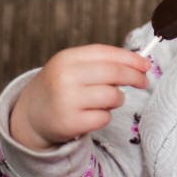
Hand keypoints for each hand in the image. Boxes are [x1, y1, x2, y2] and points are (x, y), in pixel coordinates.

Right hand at [9, 44, 150, 150]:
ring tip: (106, 100)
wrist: (31, 116)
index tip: (146, 64)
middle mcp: (65, 77)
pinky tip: (91, 115)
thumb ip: (101, 63)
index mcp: (67, 58)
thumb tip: (139, 64)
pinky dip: (104, 116)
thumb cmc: (61, 87)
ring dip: (117, 99)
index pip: (106, 53)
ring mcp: (66, 100)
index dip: (131, 58)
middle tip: (144, 82)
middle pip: (114, 73)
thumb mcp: (73, 67)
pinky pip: (104, 117)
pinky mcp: (70, 123)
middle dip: (135, 77)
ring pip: (113, 96)